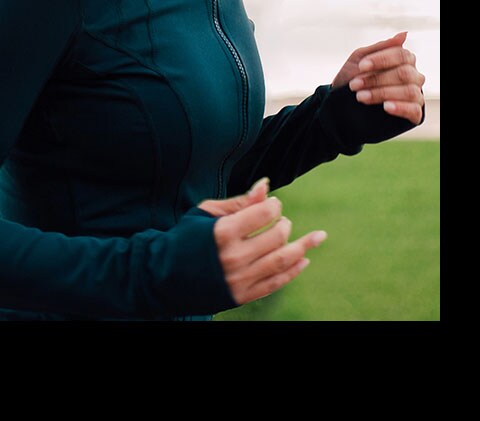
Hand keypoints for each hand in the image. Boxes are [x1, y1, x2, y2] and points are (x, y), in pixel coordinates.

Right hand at [198, 178, 326, 305]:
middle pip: (276, 236)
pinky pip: (276, 283)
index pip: (264, 213)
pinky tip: (304, 259)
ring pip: (282, 261)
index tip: (272, 204)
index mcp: (223, 231)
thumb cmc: (186, 237)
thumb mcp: (207, 213)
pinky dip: (294, 271)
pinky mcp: (242, 295)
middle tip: (282, 220)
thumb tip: (266, 185)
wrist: (165, 275)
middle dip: (285, 224)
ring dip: (301, 247)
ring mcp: (239, 279)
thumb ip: (239, 201)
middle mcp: (234, 256)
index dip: (274, 205)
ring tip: (314, 238)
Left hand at [331, 31, 424, 125]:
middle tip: (355, 85)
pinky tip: (385, 107)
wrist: (341, 103)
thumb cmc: (352, 77)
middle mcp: (413, 76)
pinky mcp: (414, 114)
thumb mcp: (360, 59)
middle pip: (404, 73)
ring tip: (361, 97)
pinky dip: (400, 107)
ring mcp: (415, 94)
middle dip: (376, 79)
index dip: (381, 60)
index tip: (361, 66)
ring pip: (409, 91)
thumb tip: (404, 34)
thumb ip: (380, 47)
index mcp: (403, 59)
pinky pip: (415, 110)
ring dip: (381, 93)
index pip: (400, 54)